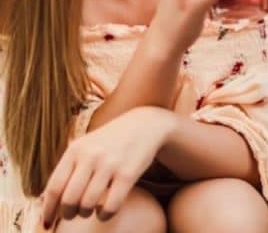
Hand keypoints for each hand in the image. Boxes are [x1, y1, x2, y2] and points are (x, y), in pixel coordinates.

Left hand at [40, 107, 176, 228]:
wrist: (144, 125)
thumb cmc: (109, 141)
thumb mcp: (85, 147)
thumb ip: (68, 168)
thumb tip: (45, 200)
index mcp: (75, 150)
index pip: (54, 187)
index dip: (48, 209)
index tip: (47, 222)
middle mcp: (91, 156)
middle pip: (69, 199)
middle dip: (67, 213)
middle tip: (72, 215)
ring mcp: (110, 164)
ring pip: (88, 204)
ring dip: (85, 214)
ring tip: (88, 211)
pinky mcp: (128, 173)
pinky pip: (111, 205)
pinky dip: (104, 215)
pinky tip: (104, 211)